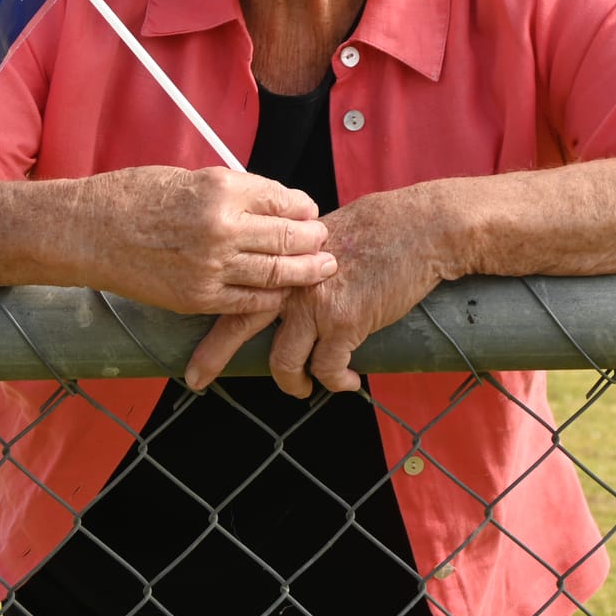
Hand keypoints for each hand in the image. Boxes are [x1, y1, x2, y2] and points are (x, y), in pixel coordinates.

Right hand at [76, 166, 336, 314]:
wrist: (88, 232)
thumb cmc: (133, 197)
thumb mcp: (188, 177)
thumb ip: (230, 192)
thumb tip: (270, 203)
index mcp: (220, 188)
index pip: (282, 199)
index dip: (303, 207)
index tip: (308, 210)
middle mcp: (221, 227)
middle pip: (289, 236)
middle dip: (313, 239)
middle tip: (325, 240)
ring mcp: (211, 266)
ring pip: (277, 273)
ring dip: (305, 271)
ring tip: (321, 267)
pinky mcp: (198, 297)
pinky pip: (250, 301)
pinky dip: (272, 297)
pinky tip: (283, 292)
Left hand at [183, 187, 444, 394]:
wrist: (419, 228)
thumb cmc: (378, 228)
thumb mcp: (323, 234)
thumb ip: (297, 257)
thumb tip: (284, 278)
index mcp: (281, 256)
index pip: (235, 288)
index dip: (212, 314)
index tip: (198, 330)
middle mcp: (289, 280)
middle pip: (238, 324)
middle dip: (214, 356)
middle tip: (197, 380)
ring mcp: (314, 303)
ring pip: (283, 362)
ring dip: (292, 382)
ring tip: (301, 387)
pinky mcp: (345, 322)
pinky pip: (327, 369)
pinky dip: (337, 382)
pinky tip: (348, 382)